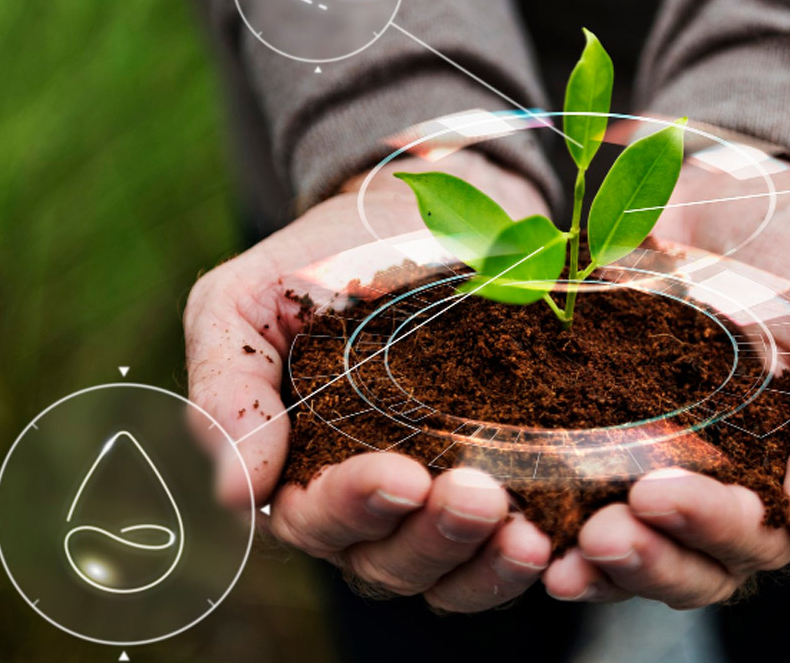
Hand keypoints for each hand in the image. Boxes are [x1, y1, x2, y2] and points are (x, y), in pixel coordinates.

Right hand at [184, 149, 554, 611]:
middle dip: (433, 538)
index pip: (317, 519)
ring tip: (527, 534)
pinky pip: (514, 545)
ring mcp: (439, 501)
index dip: (356, 507)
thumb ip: (227, 391)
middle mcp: (370, 506)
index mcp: (298, 472)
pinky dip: (534, 552)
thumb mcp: (244, 305)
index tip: (401, 475)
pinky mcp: (506, 484)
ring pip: (455, 572)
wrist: (416, 216)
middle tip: (476, 496)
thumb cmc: (317, 264)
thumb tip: (236, 493)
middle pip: (392, 562)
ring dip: (488, 563)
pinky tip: (561, 534)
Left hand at [543, 145, 789, 607]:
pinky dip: (555, 520)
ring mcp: (664, 466)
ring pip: (635, 547)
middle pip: (691, 564)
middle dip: (647, 558)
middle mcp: (727, 492)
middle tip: (603, 532)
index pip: (757, 540)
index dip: (709, 529)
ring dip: (599, 563)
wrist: (743, 195)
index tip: (657, 493)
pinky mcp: (606, 433)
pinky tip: (523, 525)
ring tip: (559, 552)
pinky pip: (580, 494)